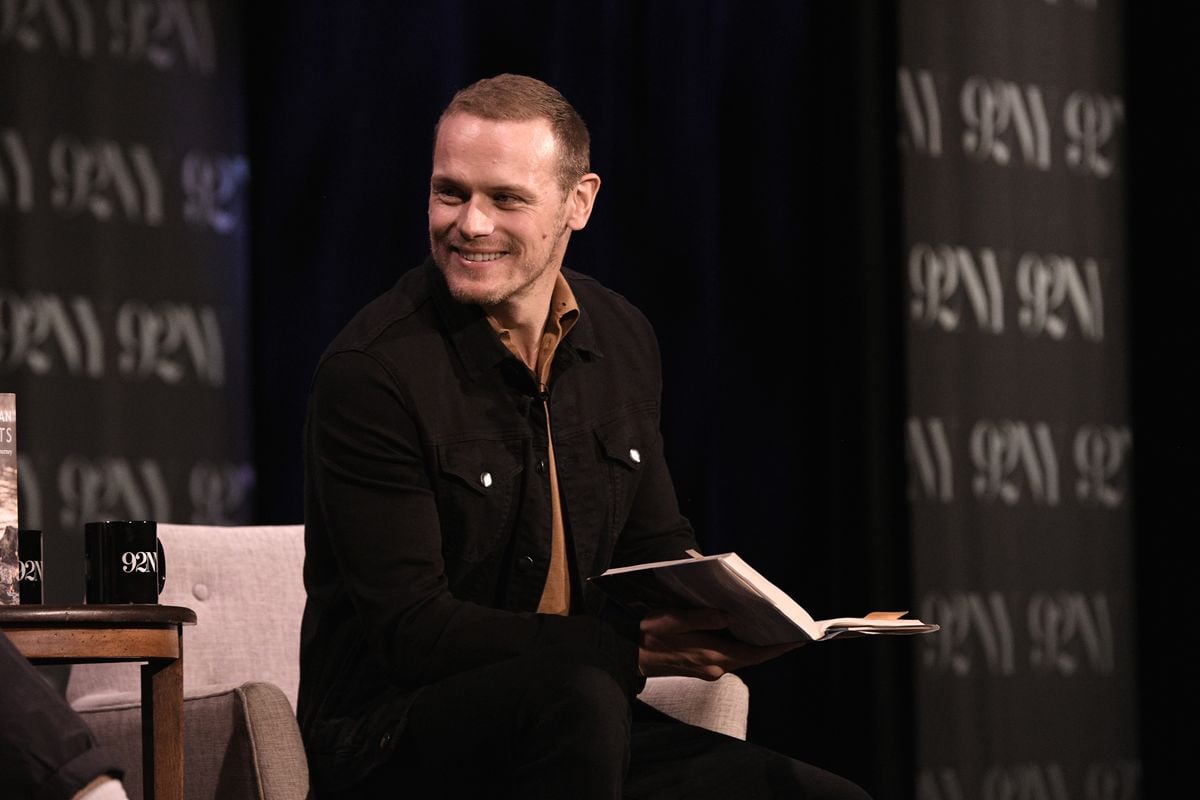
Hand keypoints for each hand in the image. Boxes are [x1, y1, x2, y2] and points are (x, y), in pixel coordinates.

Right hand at [637, 608, 803, 680]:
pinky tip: (742, 633)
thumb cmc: (646, 635)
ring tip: (772, 630)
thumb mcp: (671, 620)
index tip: (797, 641)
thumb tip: (728, 616)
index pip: (753, 654)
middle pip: (751, 657)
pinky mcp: (700, 668)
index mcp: (710, 655)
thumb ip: (701, 618)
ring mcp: (707, 670)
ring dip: (756, 646)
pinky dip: (741, 647)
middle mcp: (713, 667)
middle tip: (791, 632)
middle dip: (771, 646)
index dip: (777, 648)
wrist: (627, 655)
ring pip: (740, 658)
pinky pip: (729, 657)